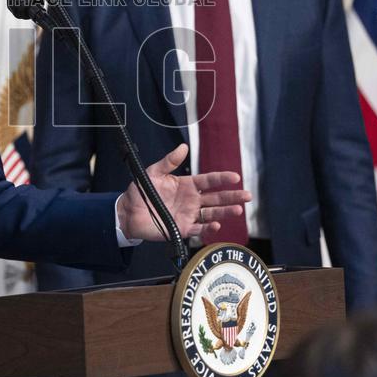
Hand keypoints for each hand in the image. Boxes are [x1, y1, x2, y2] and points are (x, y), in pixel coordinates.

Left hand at [117, 144, 250, 240]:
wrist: (128, 212)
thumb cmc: (141, 191)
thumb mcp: (154, 172)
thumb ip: (169, 161)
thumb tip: (183, 147)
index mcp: (187, 185)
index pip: (209, 181)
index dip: (222, 179)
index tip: (235, 176)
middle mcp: (191, 201)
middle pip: (216, 198)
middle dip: (232, 197)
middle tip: (247, 196)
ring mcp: (189, 215)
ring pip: (212, 214)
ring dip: (225, 212)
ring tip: (238, 210)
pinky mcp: (182, 229)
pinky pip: (198, 229)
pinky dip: (208, 228)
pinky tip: (217, 224)